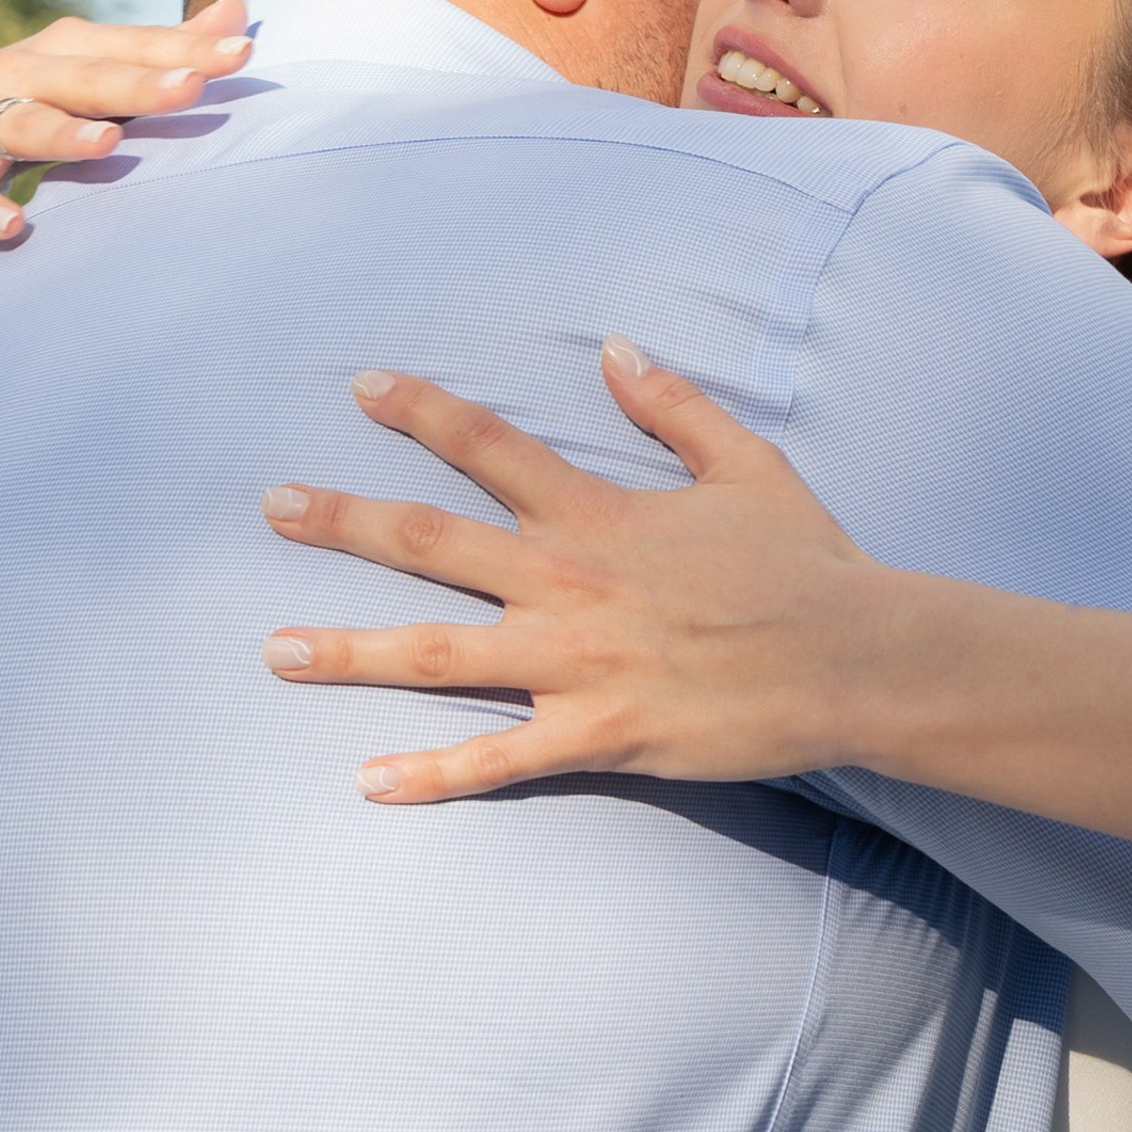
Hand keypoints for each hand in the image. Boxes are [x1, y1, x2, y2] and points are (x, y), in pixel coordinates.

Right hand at [0, 0, 256, 243]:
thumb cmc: (31, 102)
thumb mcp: (90, 69)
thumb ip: (163, 49)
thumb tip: (239, 10)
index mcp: (65, 51)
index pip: (132, 47)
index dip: (185, 48)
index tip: (242, 50)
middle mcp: (21, 76)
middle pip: (86, 79)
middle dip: (138, 83)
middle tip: (191, 87)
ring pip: (24, 124)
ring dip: (64, 134)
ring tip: (107, 143)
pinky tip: (12, 226)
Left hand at [259, 342, 897, 800]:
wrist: (858, 658)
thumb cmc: (807, 564)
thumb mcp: (746, 464)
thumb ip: (673, 406)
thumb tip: (612, 347)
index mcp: (598, 515)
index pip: (490, 447)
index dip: (423, 411)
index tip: (364, 387)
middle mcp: (569, 583)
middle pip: (430, 545)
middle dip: (344, 523)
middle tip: (273, 506)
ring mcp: (576, 663)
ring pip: (437, 656)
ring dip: (350, 652)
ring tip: (276, 651)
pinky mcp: (597, 734)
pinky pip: (498, 759)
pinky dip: (431, 775)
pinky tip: (368, 784)